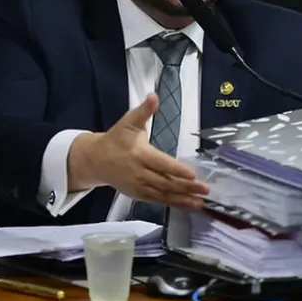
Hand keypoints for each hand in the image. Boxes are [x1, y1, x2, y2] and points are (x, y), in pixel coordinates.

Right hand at [68, 93, 208, 207]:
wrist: (96, 160)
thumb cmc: (116, 138)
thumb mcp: (129, 121)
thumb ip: (144, 110)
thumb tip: (154, 95)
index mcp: (139, 154)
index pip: (161, 164)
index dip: (176, 169)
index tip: (192, 174)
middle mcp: (140, 173)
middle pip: (165, 182)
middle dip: (186, 186)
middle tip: (205, 189)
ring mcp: (139, 186)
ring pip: (163, 194)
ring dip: (182, 198)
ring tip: (200, 201)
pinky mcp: (138, 195)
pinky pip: (158, 200)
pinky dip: (173, 203)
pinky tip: (187, 204)